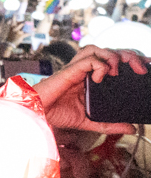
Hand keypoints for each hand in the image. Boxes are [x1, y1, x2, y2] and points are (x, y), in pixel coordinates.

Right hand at [34, 45, 148, 134]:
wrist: (37, 114)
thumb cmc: (56, 114)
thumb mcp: (90, 121)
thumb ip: (110, 124)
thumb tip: (131, 128)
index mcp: (90, 79)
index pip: (112, 61)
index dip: (129, 60)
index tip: (145, 67)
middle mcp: (84, 71)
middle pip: (109, 51)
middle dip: (128, 56)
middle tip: (139, 68)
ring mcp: (76, 69)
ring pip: (98, 49)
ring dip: (114, 56)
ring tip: (119, 70)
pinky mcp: (70, 70)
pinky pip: (89, 59)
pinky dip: (100, 66)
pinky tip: (99, 78)